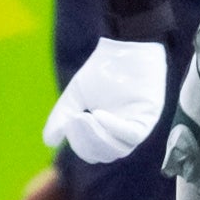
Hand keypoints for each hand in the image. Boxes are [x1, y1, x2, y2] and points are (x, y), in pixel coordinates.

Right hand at [44, 36, 166, 162]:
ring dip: (98, 137)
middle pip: (107, 154)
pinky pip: (133, 133)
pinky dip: (114, 128)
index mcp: (109, 132)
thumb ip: (62, 117)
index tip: (68, 122)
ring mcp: (139, 125)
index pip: (94, 153)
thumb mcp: (76, 95)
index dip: (79, 144)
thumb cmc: (102, 69)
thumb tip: (49, 141)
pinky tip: (98, 115)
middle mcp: (125, 133)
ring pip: (120, 148)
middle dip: (86, 141)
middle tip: (74, 120)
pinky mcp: (150, 115)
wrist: (125, 45)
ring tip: (84, 116)